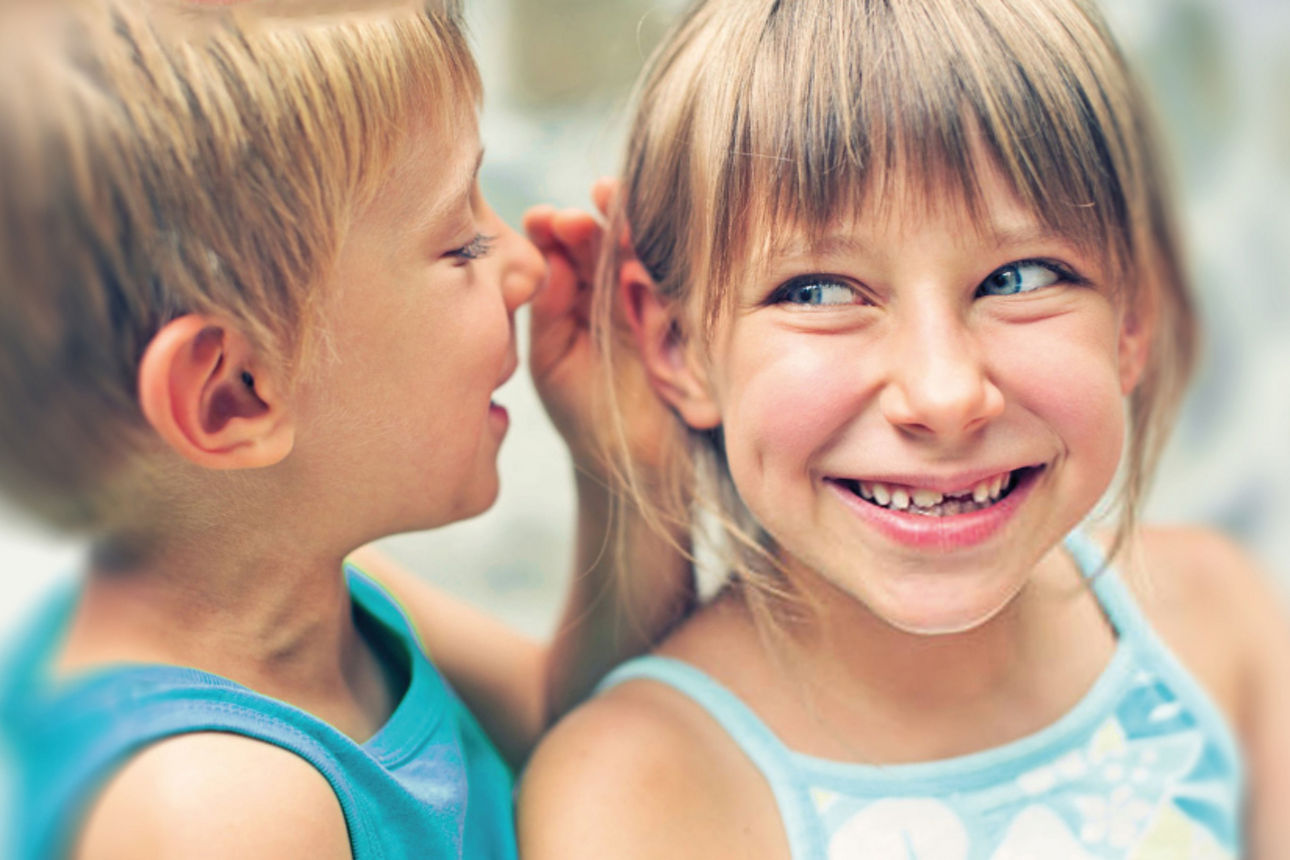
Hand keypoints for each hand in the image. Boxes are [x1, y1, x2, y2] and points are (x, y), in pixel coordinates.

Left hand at [525, 179, 672, 486]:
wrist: (633, 462)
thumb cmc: (584, 410)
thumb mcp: (552, 359)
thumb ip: (549, 310)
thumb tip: (550, 258)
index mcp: (574, 294)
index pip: (563, 248)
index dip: (554, 228)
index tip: (543, 219)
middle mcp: (612, 290)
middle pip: (603, 242)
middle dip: (591, 222)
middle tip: (574, 215)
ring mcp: (650, 303)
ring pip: (639, 255)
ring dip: (626, 229)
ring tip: (610, 205)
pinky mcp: (684, 322)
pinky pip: (673, 287)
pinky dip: (658, 267)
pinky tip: (642, 252)